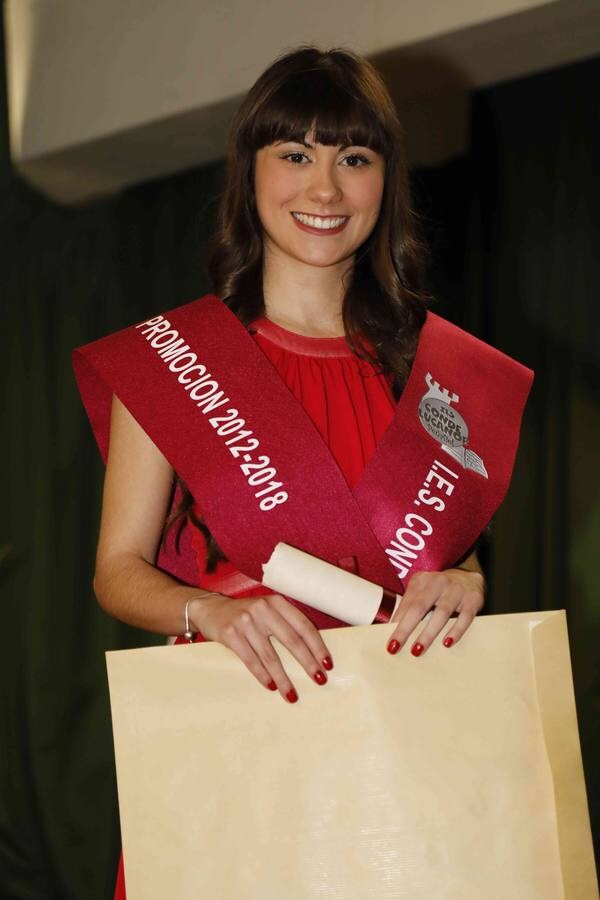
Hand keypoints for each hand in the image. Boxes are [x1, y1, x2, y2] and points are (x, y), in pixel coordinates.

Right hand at [189, 593, 333, 702]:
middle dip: (307, 663)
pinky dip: (262, 675)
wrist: (208, 609)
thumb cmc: (244, 614)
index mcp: (276, 602)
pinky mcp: (230, 633)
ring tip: (292, 695)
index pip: (303, 626)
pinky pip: (251, 660)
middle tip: (319, 680)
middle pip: (292, 640)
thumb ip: (284, 623)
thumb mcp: (266, 610)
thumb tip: (312, 652)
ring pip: (271, 656)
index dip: (318, 646)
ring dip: (284, 678)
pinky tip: (271, 686)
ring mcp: (245, 621)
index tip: (327, 664)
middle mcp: (263, 608)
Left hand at [387, 568, 484, 655]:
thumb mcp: (422, 591)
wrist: (469, 577)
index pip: (406, 603)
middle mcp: (438, 582)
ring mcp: (456, 590)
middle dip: (406, 628)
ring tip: (417, 649)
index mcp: (421, 580)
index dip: (396, 621)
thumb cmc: (439, 590)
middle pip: (419, 606)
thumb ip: (410, 607)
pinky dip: (456, 630)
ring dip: (428, 633)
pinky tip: (447, 643)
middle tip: (396, 646)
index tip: (388, 640)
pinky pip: (465, 616)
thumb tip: (392, 630)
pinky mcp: (473, 599)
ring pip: (441, 612)